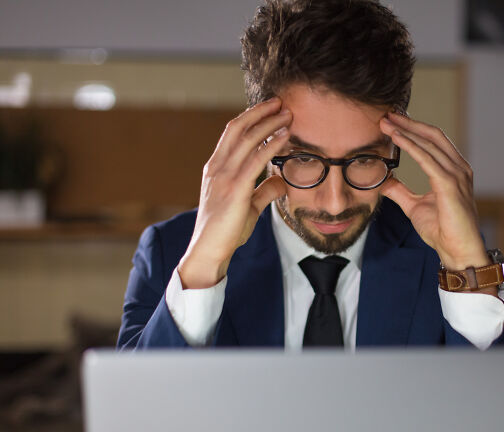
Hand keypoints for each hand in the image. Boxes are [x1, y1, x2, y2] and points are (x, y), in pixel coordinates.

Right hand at [178, 98, 291, 288]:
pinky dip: (272, 144)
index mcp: (216, 168)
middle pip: (238, 129)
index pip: (232, 133)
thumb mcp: (248, 207)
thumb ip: (264, 191)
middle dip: (260, 112)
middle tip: (281, 102)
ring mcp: (224, 177)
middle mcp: (217, 167)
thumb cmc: (226, 232)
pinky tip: (285, 135)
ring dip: (269, 123)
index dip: (251, 117)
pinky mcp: (235, 189)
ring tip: (288, 113)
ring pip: (247, 139)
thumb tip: (281, 182)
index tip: (269, 108)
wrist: (209, 251)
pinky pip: (256, 160)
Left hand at [379, 112, 489, 271]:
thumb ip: (400, 192)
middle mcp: (458, 168)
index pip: (432, 141)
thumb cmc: (442, 230)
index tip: (392, 121)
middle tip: (386, 114)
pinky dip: (411, 146)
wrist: (457, 251)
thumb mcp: (414, 206)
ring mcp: (457, 175)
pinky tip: (396, 138)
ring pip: (429, 143)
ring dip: (406, 131)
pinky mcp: (450, 184)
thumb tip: (385, 181)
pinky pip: (427, 159)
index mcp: (453, 171)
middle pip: (432, 135)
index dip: (412, 129)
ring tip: (386, 123)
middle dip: (409, 123)